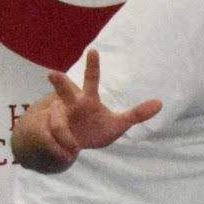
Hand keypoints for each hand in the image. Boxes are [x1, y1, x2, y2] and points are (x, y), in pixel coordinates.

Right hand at [39, 51, 160, 157]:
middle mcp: (68, 104)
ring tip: (74, 148)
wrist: (69, 146)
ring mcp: (53, 116)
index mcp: (87, 100)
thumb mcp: (117, 125)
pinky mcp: (43, 130)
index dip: (93, 67)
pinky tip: (65, 153)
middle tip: (53, 73)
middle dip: (59, 83)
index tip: (94, 51)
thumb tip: (160, 103)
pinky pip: (50, 139)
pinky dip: (59, 149)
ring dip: (66, 138)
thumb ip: (136, 114)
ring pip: (58, 124)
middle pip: (63, 91)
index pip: (91, 81)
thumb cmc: (94, 129)